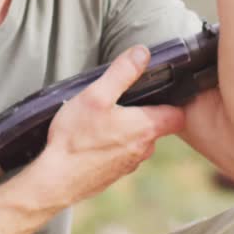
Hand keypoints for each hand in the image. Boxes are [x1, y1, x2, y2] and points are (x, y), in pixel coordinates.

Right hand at [24, 46, 185, 207]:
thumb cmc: (75, 138)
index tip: (160, 91)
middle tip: (122, 101)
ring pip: (138, 141)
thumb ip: (122, 72)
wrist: (55, 180)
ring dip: (126, 131)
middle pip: (156, 127)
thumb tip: (142, 53)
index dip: (173, 102)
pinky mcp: (113, 175)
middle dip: (144, 114)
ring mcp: (129, 165)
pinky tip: (92, 140)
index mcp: (145, 127)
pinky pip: (121, 155)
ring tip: (102, 120)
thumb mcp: (96, 95)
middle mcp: (143, 149)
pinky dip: (113, 146)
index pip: (178, 116)